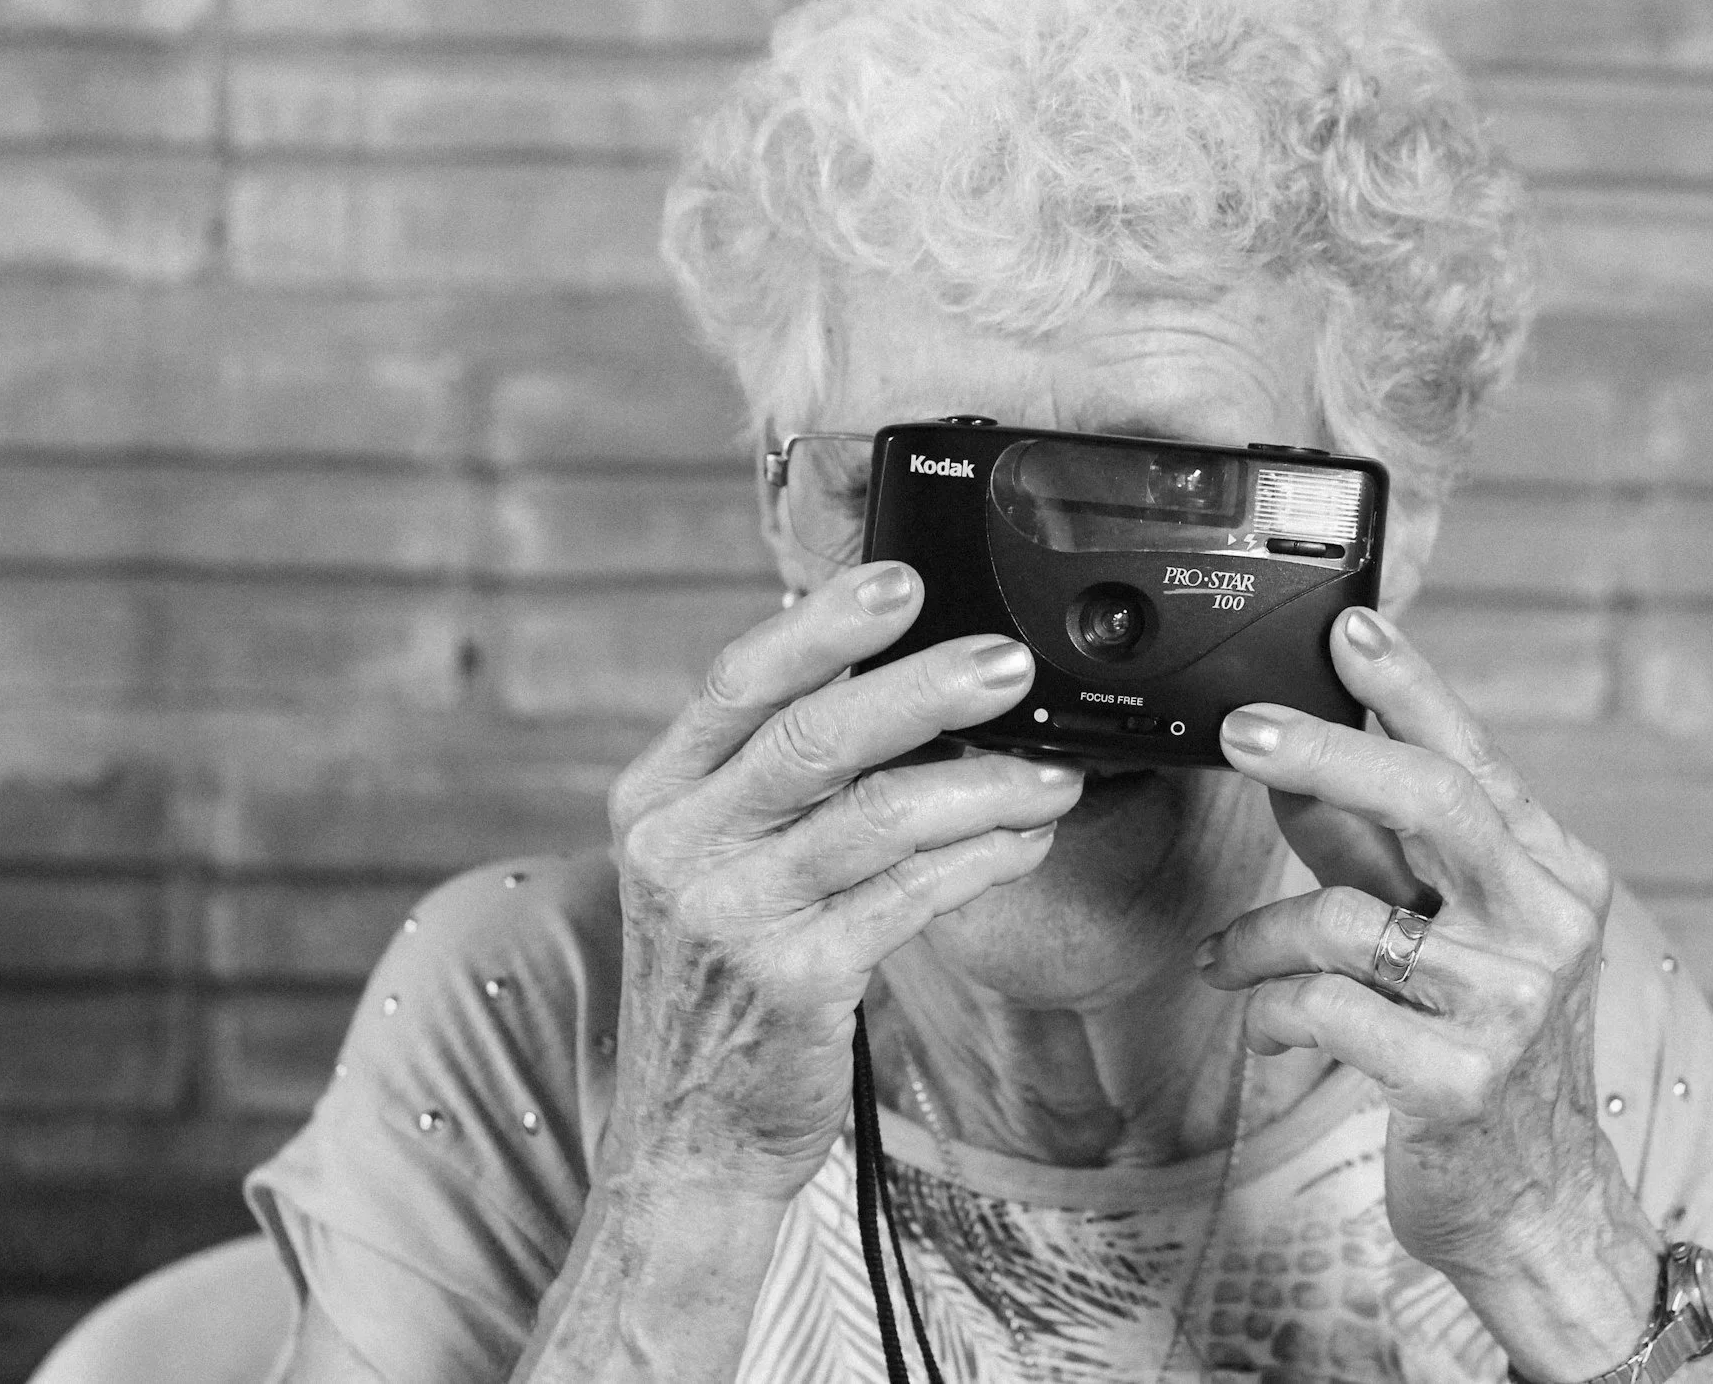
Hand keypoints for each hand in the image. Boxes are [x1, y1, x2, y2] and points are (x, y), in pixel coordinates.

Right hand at [602, 561, 1081, 1204]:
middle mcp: (681, 847)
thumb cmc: (723, 983)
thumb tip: (897, 678)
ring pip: (881, 816)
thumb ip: (778, 781)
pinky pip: (914, 896)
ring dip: (986, 784)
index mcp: (656, 797)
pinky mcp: (796, 980)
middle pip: (815, 735)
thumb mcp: (716, 866)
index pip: (738, 681)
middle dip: (925, 687)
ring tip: (1056, 770)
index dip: (822, 624)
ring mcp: (733, 915)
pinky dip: (984, 858)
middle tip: (1010, 662)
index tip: (900, 578)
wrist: (689, 1134)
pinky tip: (1027, 839)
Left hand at [1196, 606, 1660, 1379]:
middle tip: (1238, 731)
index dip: (1408, 686)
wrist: (1533, 1202)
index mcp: (1551, 872)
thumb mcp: (1441, 932)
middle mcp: (1547, 923)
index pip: (1474, 756)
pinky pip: (1325, 1007)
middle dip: (1324, 752)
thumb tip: (1293, 763)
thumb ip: (1375, 850)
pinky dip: (1272, 1007)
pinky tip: (1262, 1017)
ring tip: (1227, 958)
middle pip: (1431, 800)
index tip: (1347, 627)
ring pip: (1349, 916)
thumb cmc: (1479, 1050)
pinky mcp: (1461, 1078)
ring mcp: (1512, 1003)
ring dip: (1260, 935)